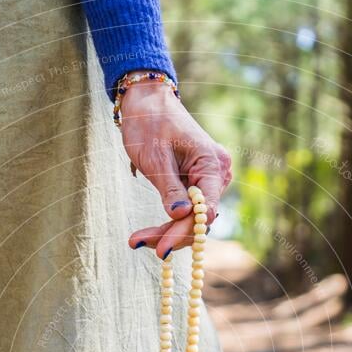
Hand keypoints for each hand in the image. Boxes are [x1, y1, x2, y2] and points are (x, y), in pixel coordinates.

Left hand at [119, 72, 231, 259]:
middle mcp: (216, 175)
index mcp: (212, 164)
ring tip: (135, 240)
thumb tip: (181, 216)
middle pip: (197, 218)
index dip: (183, 232)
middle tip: (136, 242)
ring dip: (165, 231)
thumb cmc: (150, 122)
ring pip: (190, 218)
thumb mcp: (155, 157)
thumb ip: (169, 188)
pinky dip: (167, 222)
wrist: (147, 101)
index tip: (160, 249)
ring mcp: (207, 181)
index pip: (204, 211)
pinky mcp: (195, 184)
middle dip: (169, 234)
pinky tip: (144, 234)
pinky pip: (185, 210)